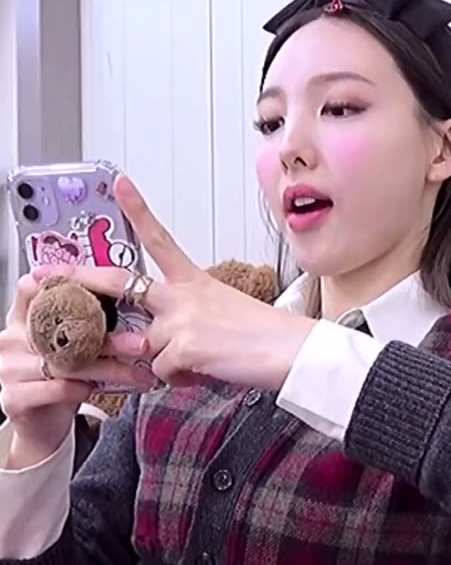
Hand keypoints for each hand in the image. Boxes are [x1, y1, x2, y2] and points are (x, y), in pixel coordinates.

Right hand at [0, 273, 154, 467]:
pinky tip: (99, 389)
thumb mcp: (69, 349)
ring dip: (108, 367)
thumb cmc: (58, 381)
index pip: (31, 287)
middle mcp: (11, 340)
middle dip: (108, 336)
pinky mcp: (14, 398)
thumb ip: (83, 326)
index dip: (63, 281)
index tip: (102, 287)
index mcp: (21, 320)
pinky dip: (82, 388)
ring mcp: (9, 369)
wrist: (41, 426)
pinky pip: (56, 387)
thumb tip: (132, 307)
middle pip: (61, 329)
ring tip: (136, 372)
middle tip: (142, 343)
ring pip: (66, 362)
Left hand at [33, 177, 315, 390]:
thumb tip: (157, 350)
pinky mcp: (180, 345)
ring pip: (140, 345)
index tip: (121, 183)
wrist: (289, 351)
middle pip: (121, 280)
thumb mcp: (219, 320)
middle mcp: (182, 294)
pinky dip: (176, 380)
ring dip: (157, 363)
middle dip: (81, 276)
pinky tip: (203, 373)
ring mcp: (179, 318)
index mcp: (194, 282)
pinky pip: (158, 372)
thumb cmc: (261, 336)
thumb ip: (181, 329)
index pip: (161, 239)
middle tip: (47, 273)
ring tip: (196, 365)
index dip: (138, 209)